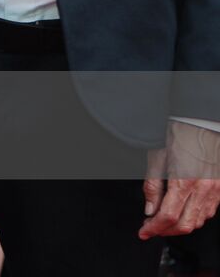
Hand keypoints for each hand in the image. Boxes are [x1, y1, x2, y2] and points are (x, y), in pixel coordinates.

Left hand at [139, 120, 219, 238]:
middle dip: (165, 231)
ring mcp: (214, 191)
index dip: (154, 228)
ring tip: (163, 222)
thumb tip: (150, 209)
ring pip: (198, 221)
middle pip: (184, 225)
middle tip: (151, 228)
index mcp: (184, 182)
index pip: (167, 216)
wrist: (200, 124)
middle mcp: (202, 189)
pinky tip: (182, 213)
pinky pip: (208, 212)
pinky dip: (194, 218)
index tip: (144, 231)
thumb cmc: (179, 136)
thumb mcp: (156, 158)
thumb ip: (152, 187)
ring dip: (179, 226)